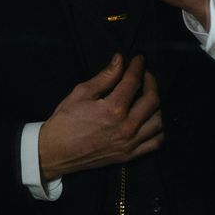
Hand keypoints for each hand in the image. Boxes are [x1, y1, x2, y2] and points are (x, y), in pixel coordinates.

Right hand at [38, 54, 162, 180]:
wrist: (56, 151)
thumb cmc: (65, 121)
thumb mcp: (80, 93)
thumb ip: (104, 77)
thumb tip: (120, 60)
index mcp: (113, 109)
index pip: (133, 82)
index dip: (138, 67)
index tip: (139, 59)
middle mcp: (126, 126)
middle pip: (152, 100)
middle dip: (151, 82)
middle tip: (145, 74)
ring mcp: (130, 143)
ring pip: (158, 121)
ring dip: (156, 105)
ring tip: (148, 96)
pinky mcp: (130, 155)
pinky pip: (156, 142)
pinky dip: (159, 129)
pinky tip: (152, 120)